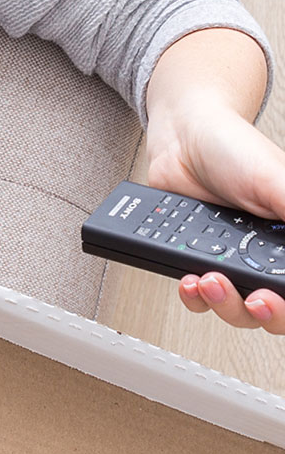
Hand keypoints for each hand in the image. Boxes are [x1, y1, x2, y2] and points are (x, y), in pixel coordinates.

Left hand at [145, 28, 284, 331]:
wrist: (180, 141)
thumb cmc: (235, 150)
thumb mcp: (278, 181)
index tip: (279, 296)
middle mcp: (266, 258)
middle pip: (277, 310)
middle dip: (268, 313)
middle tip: (256, 299)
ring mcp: (231, 262)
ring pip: (238, 309)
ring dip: (226, 304)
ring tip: (210, 281)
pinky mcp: (197, 262)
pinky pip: (200, 296)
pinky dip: (194, 297)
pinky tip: (190, 282)